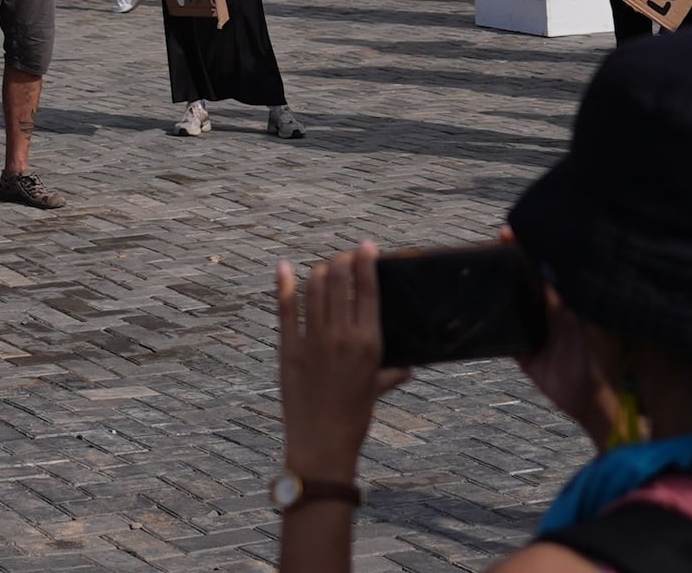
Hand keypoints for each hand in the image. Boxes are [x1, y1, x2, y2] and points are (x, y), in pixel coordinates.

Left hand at [275, 246, 402, 504]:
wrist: (322, 443)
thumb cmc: (354, 418)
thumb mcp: (376, 390)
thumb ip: (392, 373)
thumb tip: (408, 367)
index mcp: (369, 343)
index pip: (368, 289)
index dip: (366, 261)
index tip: (366, 247)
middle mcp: (342, 336)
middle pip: (339, 280)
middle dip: (341, 260)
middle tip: (343, 256)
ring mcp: (313, 341)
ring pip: (314, 288)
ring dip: (318, 270)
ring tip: (323, 267)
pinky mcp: (288, 349)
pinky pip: (285, 309)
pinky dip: (284, 284)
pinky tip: (284, 268)